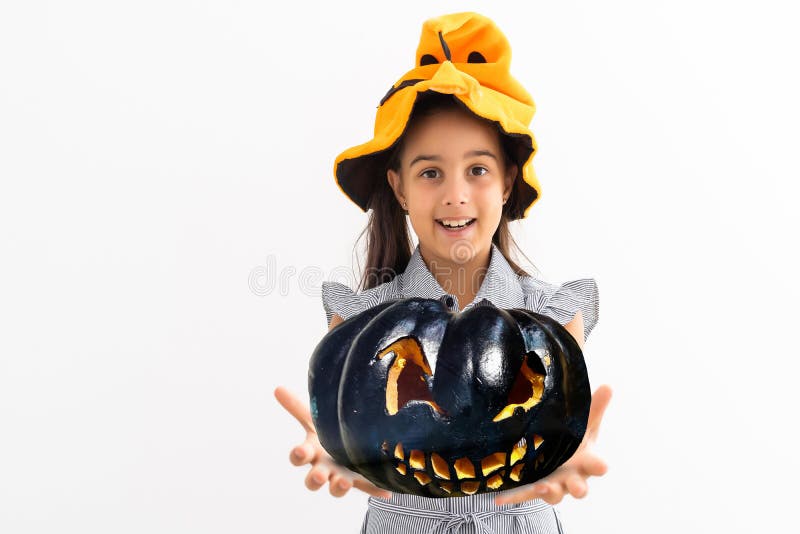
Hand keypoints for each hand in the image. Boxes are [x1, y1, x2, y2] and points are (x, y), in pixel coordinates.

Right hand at [274, 386, 391, 499]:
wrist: (346, 449)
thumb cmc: (326, 436)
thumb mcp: (314, 419)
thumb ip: (297, 407)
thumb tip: (278, 388)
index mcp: (312, 452)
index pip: (300, 455)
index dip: (298, 455)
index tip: (299, 452)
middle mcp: (324, 469)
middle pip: (314, 479)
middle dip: (315, 478)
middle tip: (320, 476)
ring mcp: (342, 477)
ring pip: (336, 488)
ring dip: (339, 487)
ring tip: (344, 483)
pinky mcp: (361, 481)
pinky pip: (368, 487)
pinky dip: (376, 490)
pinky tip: (385, 491)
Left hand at [495, 385, 611, 505]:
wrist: (558, 458)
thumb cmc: (576, 442)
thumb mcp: (586, 424)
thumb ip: (596, 408)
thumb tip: (608, 385)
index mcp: (587, 462)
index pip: (596, 465)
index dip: (599, 466)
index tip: (602, 466)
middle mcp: (572, 477)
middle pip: (578, 486)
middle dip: (578, 488)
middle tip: (577, 488)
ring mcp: (554, 484)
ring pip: (554, 493)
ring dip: (549, 492)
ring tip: (542, 488)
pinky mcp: (534, 488)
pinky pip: (523, 495)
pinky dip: (513, 498)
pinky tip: (499, 499)